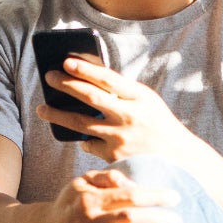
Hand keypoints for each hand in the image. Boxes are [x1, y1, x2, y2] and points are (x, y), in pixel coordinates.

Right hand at [32, 167, 181, 222]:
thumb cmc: (69, 207)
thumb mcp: (80, 185)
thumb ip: (105, 178)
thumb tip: (129, 181)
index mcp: (89, 198)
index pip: (127, 195)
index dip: (153, 196)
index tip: (175, 198)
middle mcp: (85, 220)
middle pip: (126, 217)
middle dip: (156, 219)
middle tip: (178, 222)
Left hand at [36, 57, 195, 162]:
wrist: (180, 161)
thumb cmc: (158, 126)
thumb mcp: (147, 103)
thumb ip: (122, 93)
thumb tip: (86, 80)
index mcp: (140, 97)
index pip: (107, 78)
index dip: (85, 69)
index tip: (66, 61)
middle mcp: (130, 115)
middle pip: (90, 97)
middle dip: (65, 85)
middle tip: (48, 77)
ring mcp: (121, 137)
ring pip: (80, 123)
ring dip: (57, 115)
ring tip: (42, 109)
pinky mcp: (114, 157)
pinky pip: (89, 145)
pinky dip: (83, 139)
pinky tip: (78, 137)